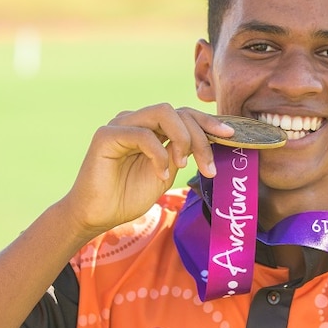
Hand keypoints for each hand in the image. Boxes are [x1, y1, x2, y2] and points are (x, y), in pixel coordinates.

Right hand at [59, 104, 232, 238]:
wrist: (97, 215)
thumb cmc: (128, 196)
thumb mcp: (166, 173)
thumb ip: (182, 154)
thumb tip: (210, 141)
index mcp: (152, 128)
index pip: (185, 114)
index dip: (208, 122)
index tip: (230, 135)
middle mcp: (137, 120)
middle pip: (178, 112)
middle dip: (200, 136)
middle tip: (208, 167)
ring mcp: (121, 124)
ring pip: (163, 113)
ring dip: (182, 138)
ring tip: (183, 165)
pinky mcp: (106, 135)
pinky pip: (142, 134)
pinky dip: (158, 154)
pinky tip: (161, 174)